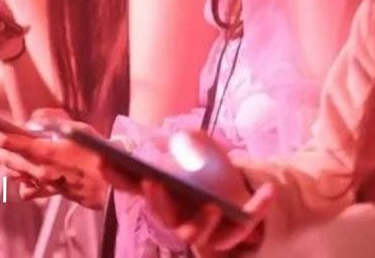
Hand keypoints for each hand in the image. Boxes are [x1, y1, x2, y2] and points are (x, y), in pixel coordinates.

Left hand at [0, 109, 110, 208]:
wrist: (114, 184)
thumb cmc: (99, 152)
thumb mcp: (79, 127)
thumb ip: (53, 118)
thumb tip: (34, 118)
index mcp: (46, 152)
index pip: (12, 142)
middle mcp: (41, 170)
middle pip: (8, 158)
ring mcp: (45, 183)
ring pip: (16, 173)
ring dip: (4, 162)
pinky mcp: (52, 192)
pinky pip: (29, 189)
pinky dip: (22, 182)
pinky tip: (20, 177)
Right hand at [99, 130, 274, 253]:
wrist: (239, 192)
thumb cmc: (206, 172)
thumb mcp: (188, 149)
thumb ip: (172, 145)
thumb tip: (158, 138)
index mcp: (164, 198)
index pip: (135, 189)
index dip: (118, 177)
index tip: (104, 160)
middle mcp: (180, 218)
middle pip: (165, 217)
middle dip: (158, 202)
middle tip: (153, 181)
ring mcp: (209, 228)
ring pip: (199, 236)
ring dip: (204, 223)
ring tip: (213, 205)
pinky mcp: (238, 227)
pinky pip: (249, 222)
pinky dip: (259, 207)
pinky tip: (270, 189)